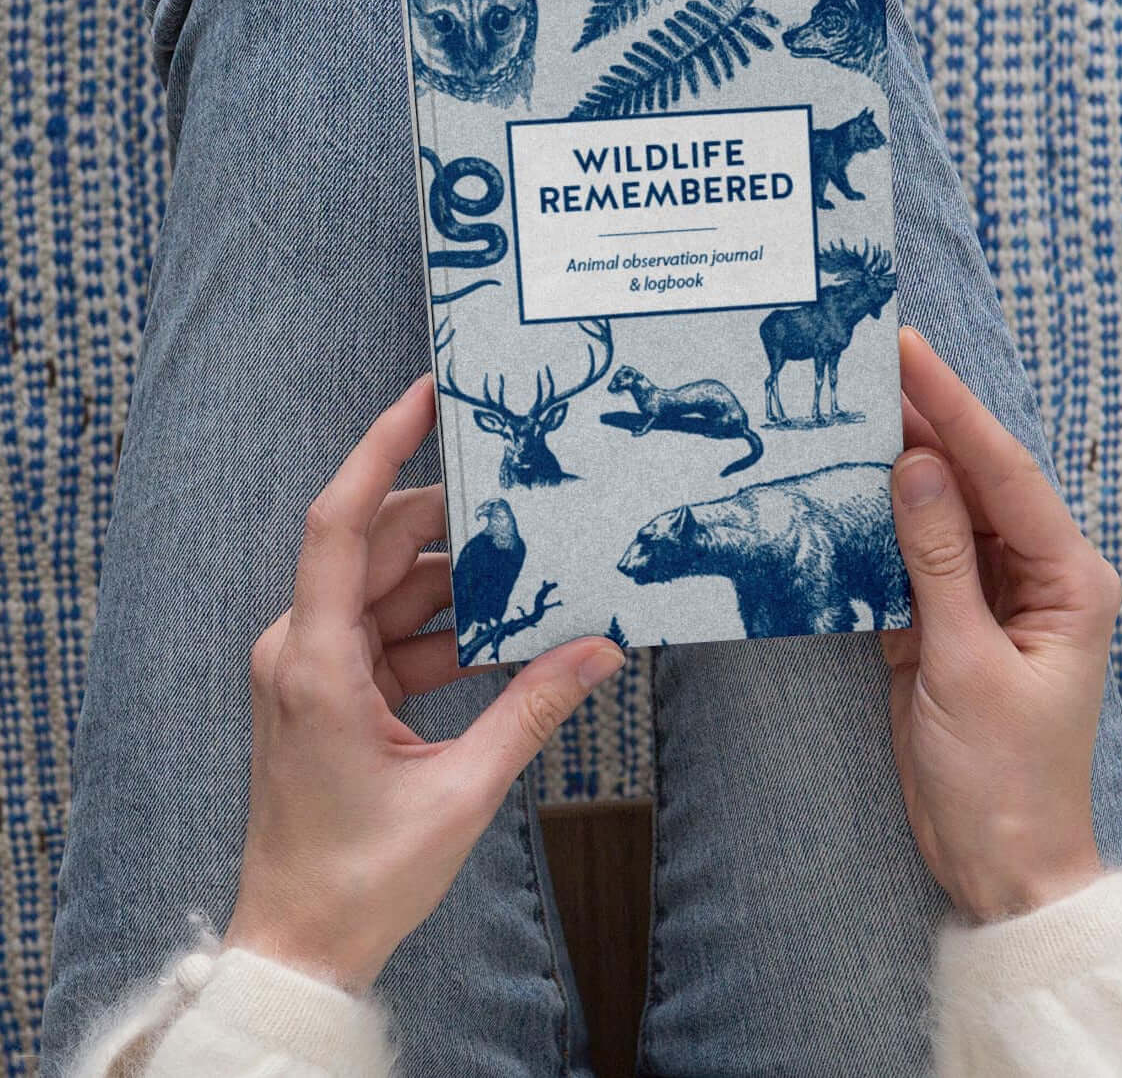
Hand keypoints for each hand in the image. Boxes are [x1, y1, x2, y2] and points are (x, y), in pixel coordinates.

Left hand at [223, 374, 624, 991]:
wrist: (301, 945)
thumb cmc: (359, 876)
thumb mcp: (462, 789)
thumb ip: (533, 708)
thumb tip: (602, 650)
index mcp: (314, 662)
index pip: (339, 522)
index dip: (381, 448)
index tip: (425, 395)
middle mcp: (301, 649)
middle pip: (379, 548)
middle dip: (454, 527)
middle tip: (528, 506)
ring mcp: (313, 668)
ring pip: (391, 591)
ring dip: (459, 587)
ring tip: (534, 579)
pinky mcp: (330, 690)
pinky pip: (394, 634)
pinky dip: (447, 632)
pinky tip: (507, 641)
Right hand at [884, 328, 1114, 921]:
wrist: (995, 860)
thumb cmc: (1002, 776)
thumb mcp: (965, 664)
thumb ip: (938, 560)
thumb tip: (915, 466)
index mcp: (1066, 578)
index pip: (1005, 473)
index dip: (954, 408)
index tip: (908, 352)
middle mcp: (1032, 573)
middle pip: (974, 480)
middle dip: (925, 422)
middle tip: (872, 361)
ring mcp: (985, 594)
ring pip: (939, 511)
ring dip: (896, 466)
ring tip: (850, 407)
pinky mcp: (944, 619)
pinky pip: (910, 554)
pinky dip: (876, 524)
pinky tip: (841, 487)